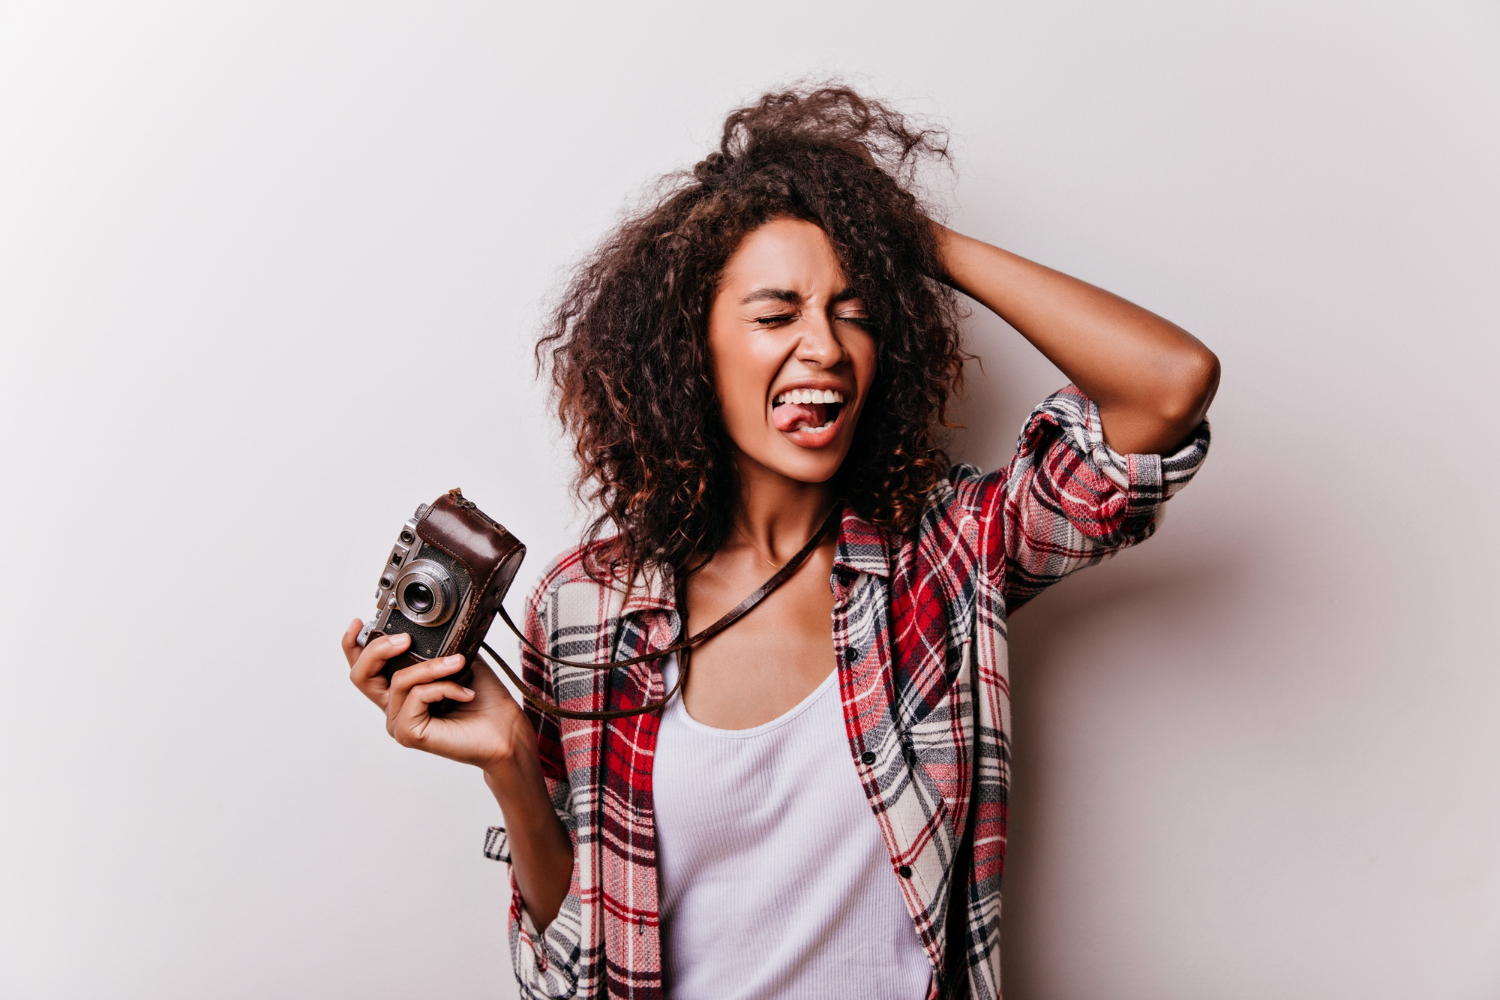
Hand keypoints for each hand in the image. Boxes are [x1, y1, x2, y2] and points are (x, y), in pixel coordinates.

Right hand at [342, 620, 537, 773]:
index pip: (365, 669)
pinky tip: (464, 693)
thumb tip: (423, 626)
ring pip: (399, 681)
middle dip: (378, 649)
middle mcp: (395, 707)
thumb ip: (435, 647)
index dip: (353, 645)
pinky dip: (442, 687)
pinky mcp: (409, 733)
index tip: (358, 622)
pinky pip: (417, 696)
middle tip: (405, 640)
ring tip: (458, 665)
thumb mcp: (457, 661)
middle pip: (361, 676)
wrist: (506, 730)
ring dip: (432, 667)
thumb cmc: (485, 701)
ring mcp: (399, 722)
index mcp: (402, 691)